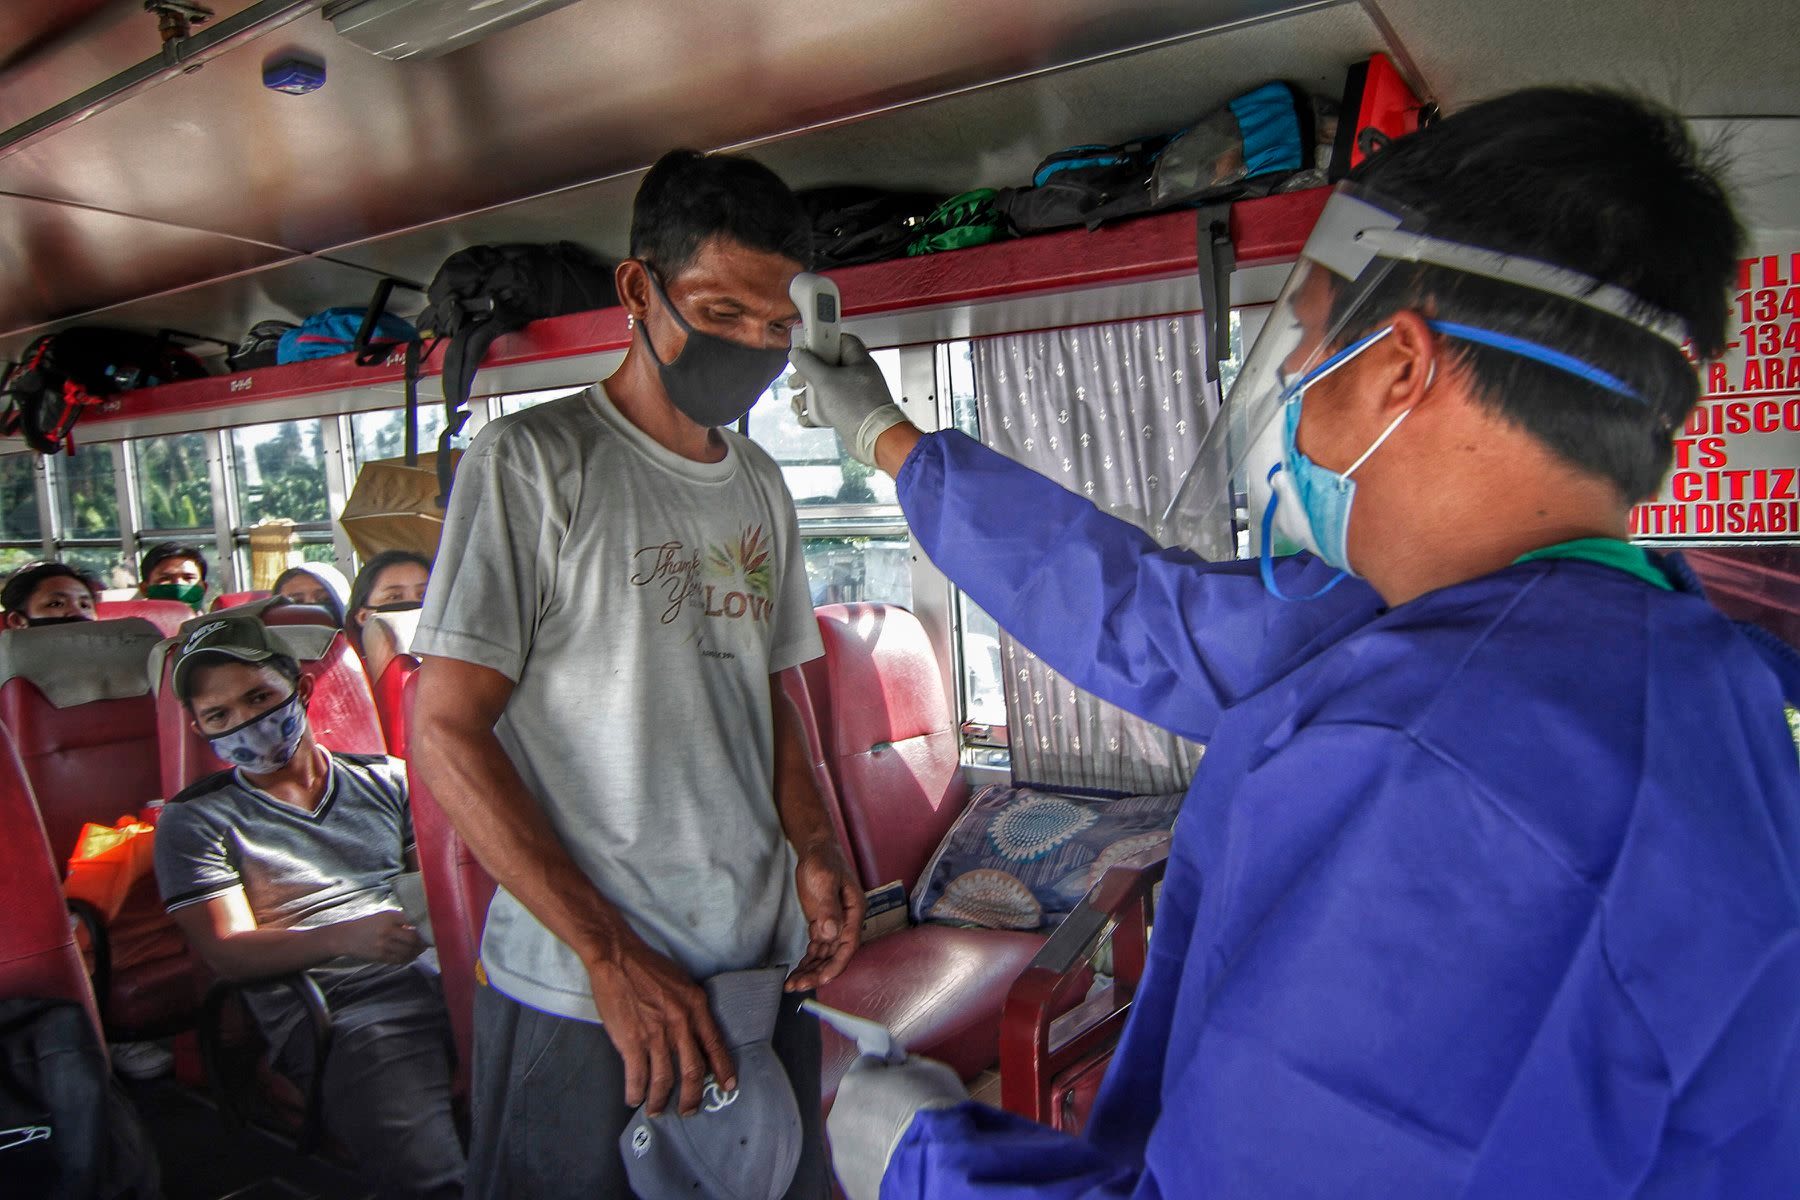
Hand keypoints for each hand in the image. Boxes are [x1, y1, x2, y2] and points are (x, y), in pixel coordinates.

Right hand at [328, 910, 424, 963]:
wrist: (347, 937)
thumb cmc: (369, 924)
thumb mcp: (384, 916)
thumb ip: (402, 919)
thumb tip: (422, 925)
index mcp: (389, 917)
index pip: (413, 921)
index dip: (425, 926)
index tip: (432, 928)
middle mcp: (387, 931)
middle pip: (413, 939)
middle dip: (423, 942)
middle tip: (429, 941)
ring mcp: (383, 945)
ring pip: (408, 951)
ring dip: (418, 951)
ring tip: (421, 949)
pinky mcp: (380, 957)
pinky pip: (400, 960)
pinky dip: (408, 958)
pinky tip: (411, 955)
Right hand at [586, 937, 735, 1118]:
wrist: (618, 958)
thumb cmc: (649, 967)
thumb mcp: (682, 983)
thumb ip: (691, 1010)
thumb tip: (696, 1035)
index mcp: (696, 1006)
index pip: (715, 1044)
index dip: (723, 1069)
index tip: (729, 1086)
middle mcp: (680, 1023)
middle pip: (693, 1070)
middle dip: (693, 1096)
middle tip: (691, 1110)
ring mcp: (656, 1035)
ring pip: (664, 1079)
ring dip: (661, 1100)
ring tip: (658, 1110)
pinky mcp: (631, 1041)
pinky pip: (637, 1076)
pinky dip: (636, 1092)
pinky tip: (634, 1098)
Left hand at [786, 842, 864, 991]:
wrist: (815, 848)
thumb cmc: (823, 860)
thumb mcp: (825, 880)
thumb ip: (828, 907)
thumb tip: (831, 934)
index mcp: (854, 912)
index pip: (848, 946)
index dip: (836, 965)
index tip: (821, 979)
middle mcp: (846, 922)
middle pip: (835, 955)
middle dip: (818, 973)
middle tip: (797, 986)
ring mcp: (834, 924)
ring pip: (825, 955)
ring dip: (811, 971)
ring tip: (792, 984)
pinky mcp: (822, 924)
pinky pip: (817, 949)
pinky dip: (808, 961)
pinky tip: (797, 973)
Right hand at [789, 334, 913, 466]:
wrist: (874, 439)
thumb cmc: (855, 406)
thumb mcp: (825, 380)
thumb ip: (808, 364)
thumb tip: (796, 353)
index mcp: (858, 361)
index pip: (842, 341)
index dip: (824, 341)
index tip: (807, 347)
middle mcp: (857, 377)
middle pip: (828, 367)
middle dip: (808, 374)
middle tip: (794, 381)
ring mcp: (854, 396)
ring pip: (826, 389)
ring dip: (808, 397)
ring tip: (797, 405)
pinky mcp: (849, 414)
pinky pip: (829, 408)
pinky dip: (815, 413)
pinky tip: (805, 419)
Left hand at [826, 1054, 967, 1199]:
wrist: (938, 1166)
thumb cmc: (935, 1112)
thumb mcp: (932, 1071)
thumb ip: (909, 1065)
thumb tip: (902, 1066)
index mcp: (854, 1083)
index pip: (868, 1065)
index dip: (888, 1070)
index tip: (905, 1080)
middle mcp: (839, 1116)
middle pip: (857, 1102)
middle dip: (877, 1105)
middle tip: (906, 1115)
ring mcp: (841, 1152)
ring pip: (857, 1136)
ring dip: (874, 1136)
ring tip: (903, 1144)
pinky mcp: (849, 1181)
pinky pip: (863, 1164)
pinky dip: (876, 1163)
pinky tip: (899, 1163)